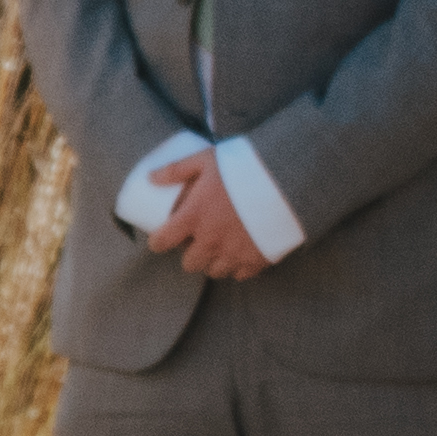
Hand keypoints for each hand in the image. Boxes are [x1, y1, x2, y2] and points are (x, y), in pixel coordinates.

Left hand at [158, 159, 275, 282]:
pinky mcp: (257, 260)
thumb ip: (176, 170)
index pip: (162, 241)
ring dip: (213, 262)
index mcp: (193, 218)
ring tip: (219, 248)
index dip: (158, 242)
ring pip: (214, 272)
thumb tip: (150, 178)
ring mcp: (234, 254)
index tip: (160, 239)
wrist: (286, 181)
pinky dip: (238, 267)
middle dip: (190, 255)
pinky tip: (241, 253)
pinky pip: (240, 274)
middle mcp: (210, 241)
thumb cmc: (242, 168)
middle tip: (196, 243)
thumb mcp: (205, 160)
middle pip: (189, 264)